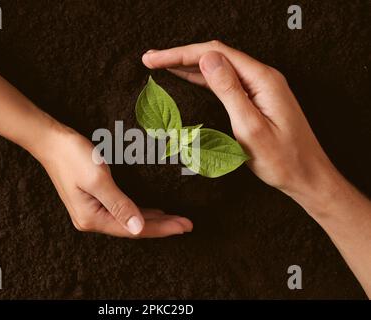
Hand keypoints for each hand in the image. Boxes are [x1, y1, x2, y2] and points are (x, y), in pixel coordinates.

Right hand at [35, 124, 192, 237]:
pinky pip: (121, 211)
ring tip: (175, 220)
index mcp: (92, 218)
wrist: (51, 141)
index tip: (184, 225)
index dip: (161, 228)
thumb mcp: (98, 180)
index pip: (134, 228)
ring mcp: (92, 211)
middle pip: (133, 227)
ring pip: (129, 220)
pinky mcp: (93, 200)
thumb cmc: (73, 156)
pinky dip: (139, 211)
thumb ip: (119, 205)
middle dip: (162, 226)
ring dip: (153, 220)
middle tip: (187, 224)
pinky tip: (152, 212)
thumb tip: (139, 228)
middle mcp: (92, 220)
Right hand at [142, 40, 337, 209]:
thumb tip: (207, 58)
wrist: (307, 176)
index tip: (154, 59)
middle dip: (180, 55)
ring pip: (218, 67)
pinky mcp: (257, 99)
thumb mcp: (251, 127)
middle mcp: (262, 77)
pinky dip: (202, 78)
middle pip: (215, 56)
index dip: (180, 53)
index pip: (214, 54)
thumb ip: (229, 90)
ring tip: (161, 65)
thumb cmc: (282, 159)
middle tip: (150, 60)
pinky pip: (225, 82)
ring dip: (188, 65)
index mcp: (262, 79)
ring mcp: (260, 87)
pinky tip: (187, 78)